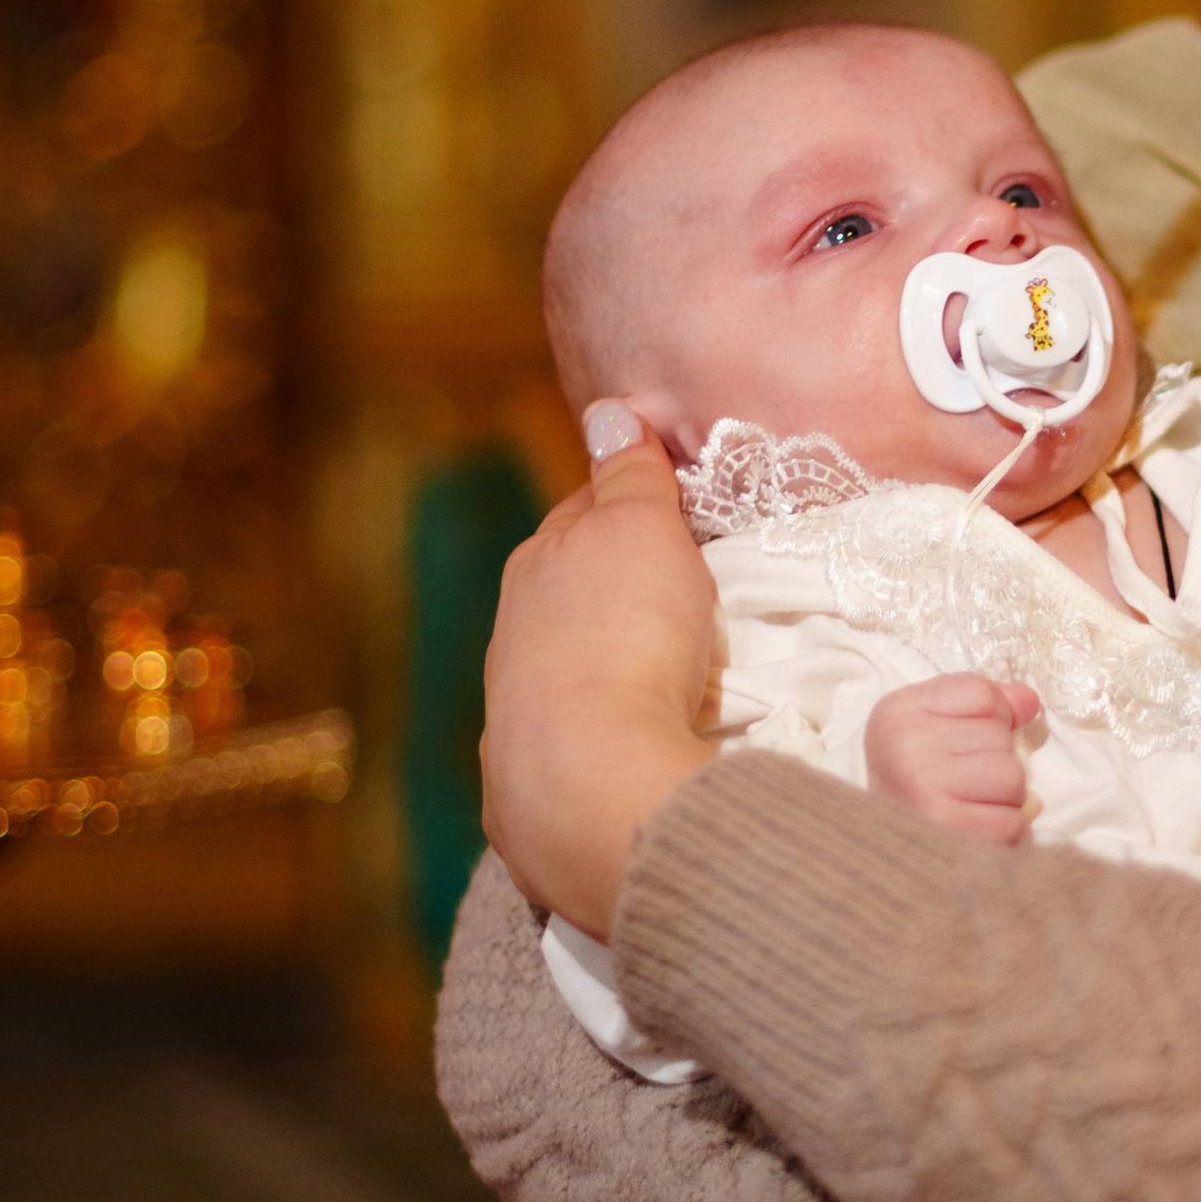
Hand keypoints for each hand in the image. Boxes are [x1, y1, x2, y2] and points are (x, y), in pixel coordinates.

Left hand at [479, 403, 713, 938]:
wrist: (591, 779)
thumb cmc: (626, 634)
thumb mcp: (642, 529)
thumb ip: (629, 474)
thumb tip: (606, 412)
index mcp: (537, 565)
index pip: (583, 517)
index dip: (630, 512)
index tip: (677, 521)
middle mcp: (513, 636)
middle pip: (573, 596)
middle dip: (617, 595)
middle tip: (687, 602)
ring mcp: (517, 716)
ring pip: (570, 673)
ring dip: (612, 672)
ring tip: (670, 684)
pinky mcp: (533, 789)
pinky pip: (578, 745)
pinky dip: (608, 738)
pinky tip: (637, 748)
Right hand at [864, 672, 1041, 842]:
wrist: (882, 845)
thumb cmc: (913, 780)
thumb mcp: (933, 726)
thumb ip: (986, 704)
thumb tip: (1031, 701)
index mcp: (898, 713)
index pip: (981, 694)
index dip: (991, 717)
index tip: (962, 740)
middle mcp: (905, 747)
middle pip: (1000, 737)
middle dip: (996, 761)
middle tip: (962, 783)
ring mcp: (923, 790)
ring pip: (1012, 779)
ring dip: (1004, 798)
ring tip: (970, 806)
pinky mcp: (946, 832)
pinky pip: (1012, 823)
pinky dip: (1005, 831)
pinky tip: (975, 830)